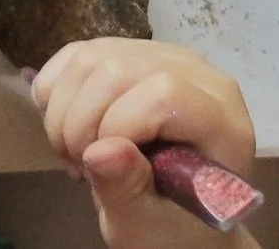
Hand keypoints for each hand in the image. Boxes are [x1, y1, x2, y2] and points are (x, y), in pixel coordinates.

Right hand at [32, 39, 258, 248]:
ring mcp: (164, 56)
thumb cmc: (172, 227)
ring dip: (64, 110)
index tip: (99, 169)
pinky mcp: (132, 52)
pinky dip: (56, 91)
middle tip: (80, 166)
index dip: (118, 125)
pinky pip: (78, 53)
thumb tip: (101, 151)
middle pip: (118, 69)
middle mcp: (199, 73)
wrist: (173, 214)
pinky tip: (68, 126)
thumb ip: (128, 190)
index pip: (164, 92)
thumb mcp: (148, 226)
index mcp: (221, 119)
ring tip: (76, 152)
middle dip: (80, 122)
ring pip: (91, 57)